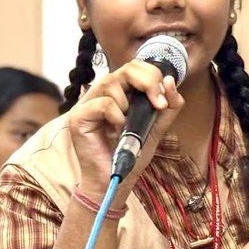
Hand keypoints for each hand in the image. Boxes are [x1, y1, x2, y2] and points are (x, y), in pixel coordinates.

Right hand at [69, 60, 184, 203]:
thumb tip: (171, 81)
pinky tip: (116, 131)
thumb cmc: (130, 155)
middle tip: (157, 103)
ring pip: (110, 81)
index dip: (152, 75)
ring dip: (128, 103)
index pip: (135, 67)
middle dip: (147, 81)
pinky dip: (116, 116)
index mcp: (120, 93)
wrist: (115, 181)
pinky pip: (102, 103)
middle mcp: (102, 94)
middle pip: (125, 68)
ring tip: (128, 124)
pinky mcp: (78, 117)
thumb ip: (168, 107)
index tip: (162, 99)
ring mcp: (87, 104)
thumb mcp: (156, 127)